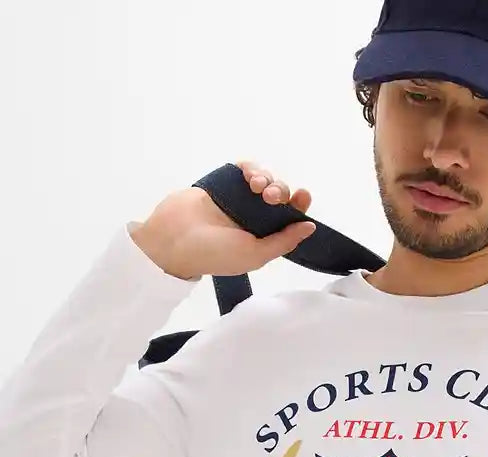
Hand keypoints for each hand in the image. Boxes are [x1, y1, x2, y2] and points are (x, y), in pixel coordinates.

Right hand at [128, 159, 315, 280]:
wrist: (174, 238)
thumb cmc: (214, 253)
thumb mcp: (255, 254)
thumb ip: (283, 241)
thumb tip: (310, 227)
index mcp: (263, 236)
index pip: (289, 218)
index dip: (299, 205)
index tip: (303, 195)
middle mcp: (253, 217)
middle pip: (280, 195)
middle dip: (280, 192)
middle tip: (270, 198)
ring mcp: (238, 198)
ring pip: (265, 179)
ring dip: (268, 178)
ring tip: (258, 187)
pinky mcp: (224, 182)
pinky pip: (245, 168)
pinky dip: (252, 167)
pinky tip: (250, 176)